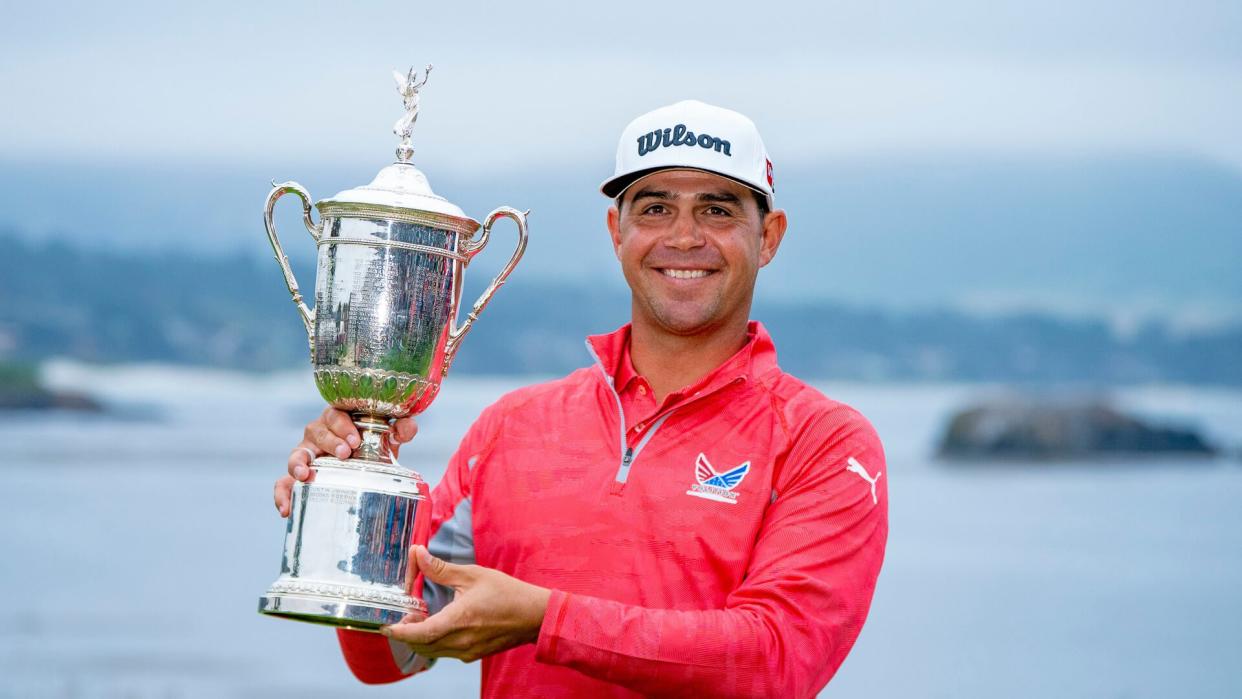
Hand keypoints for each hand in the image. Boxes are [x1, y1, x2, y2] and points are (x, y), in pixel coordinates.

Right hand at [272, 407, 418, 516]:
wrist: (367, 464)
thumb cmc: (374, 445)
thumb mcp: (389, 438)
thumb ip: (401, 430)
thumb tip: (408, 428)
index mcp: (338, 419)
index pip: (335, 415)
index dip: (343, 425)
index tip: (356, 440)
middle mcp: (318, 433)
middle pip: (316, 431)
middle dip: (329, 442)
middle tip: (344, 454)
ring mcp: (306, 454)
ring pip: (296, 454)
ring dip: (298, 464)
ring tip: (305, 476)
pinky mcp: (298, 476)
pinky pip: (283, 483)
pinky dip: (282, 494)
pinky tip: (286, 509)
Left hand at [381, 545, 550, 662]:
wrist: (534, 615)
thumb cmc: (507, 593)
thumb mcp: (473, 574)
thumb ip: (440, 569)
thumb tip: (417, 554)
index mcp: (458, 620)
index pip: (419, 634)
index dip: (399, 632)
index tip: (385, 626)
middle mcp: (461, 641)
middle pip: (421, 645)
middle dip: (407, 633)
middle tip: (405, 614)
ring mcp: (467, 651)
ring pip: (432, 651)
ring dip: (421, 637)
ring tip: (421, 616)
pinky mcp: (473, 654)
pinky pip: (445, 652)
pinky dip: (435, 641)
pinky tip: (440, 623)